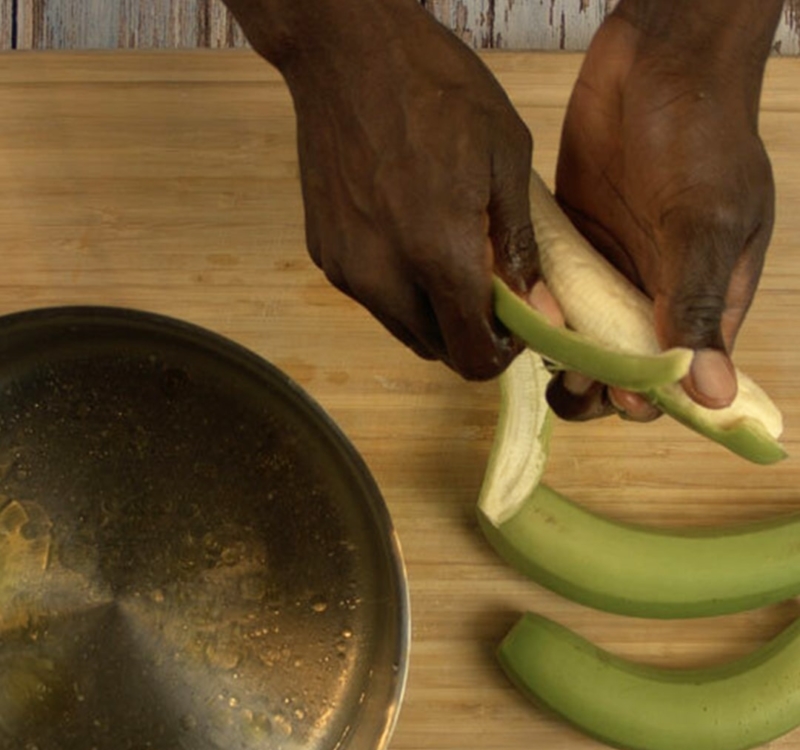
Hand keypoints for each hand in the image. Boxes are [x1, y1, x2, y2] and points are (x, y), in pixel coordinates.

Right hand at [227, 0, 537, 379]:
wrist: (345, 52)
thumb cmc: (436, 89)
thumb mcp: (505, 156)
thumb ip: (521, 246)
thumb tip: (537, 307)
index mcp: (438, 254)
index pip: (472, 355)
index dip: (501, 354)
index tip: (515, 326)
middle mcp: (385, 277)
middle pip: (437, 351)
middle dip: (469, 334)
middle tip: (488, 290)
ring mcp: (347, 269)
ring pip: (403, 329)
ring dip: (435, 315)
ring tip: (449, 260)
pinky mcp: (325, 255)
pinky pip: (373, 298)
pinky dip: (400, 289)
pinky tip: (408, 237)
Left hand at [548, 1, 778, 420]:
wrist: (657, 63)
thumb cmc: (700, 137)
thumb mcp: (703, 225)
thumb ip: (697, 308)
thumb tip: (711, 394)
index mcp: (702, 303)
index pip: (673, 377)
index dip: (645, 398)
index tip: (616, 397)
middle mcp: (653, 296)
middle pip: (618, 367)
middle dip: (592, 385)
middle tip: (565, 380)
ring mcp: (610, 272)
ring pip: (578, 337)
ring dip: (557, 353)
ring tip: (538, 348)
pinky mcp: (572, 247)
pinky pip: (550, 294)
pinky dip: (535, 309)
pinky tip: (515, 313)